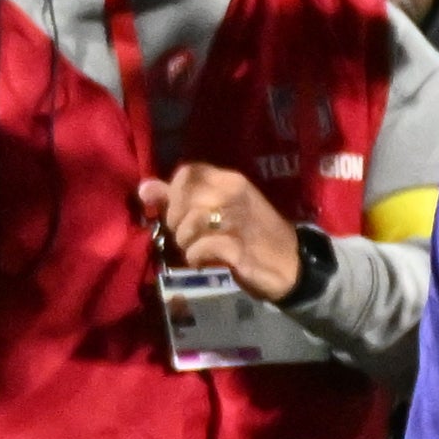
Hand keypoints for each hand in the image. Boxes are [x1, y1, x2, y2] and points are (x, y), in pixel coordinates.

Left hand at [138, 162, 302, 300]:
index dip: (175, 193)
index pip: (188, 173)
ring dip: (186, 243)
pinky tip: (206, 262)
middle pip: (182, 201)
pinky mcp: (237, 247)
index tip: (182, 211)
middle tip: (190, 236)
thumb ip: (183, 197)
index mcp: (232, 181)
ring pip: (187, 226)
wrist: (294, 265)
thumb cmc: (255, 235)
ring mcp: (236, 221)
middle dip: (177, 223)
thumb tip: (145, 188)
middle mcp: (233, 195)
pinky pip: (198, 249)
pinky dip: (196, 258)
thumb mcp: (222, 209)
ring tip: (199, 250)